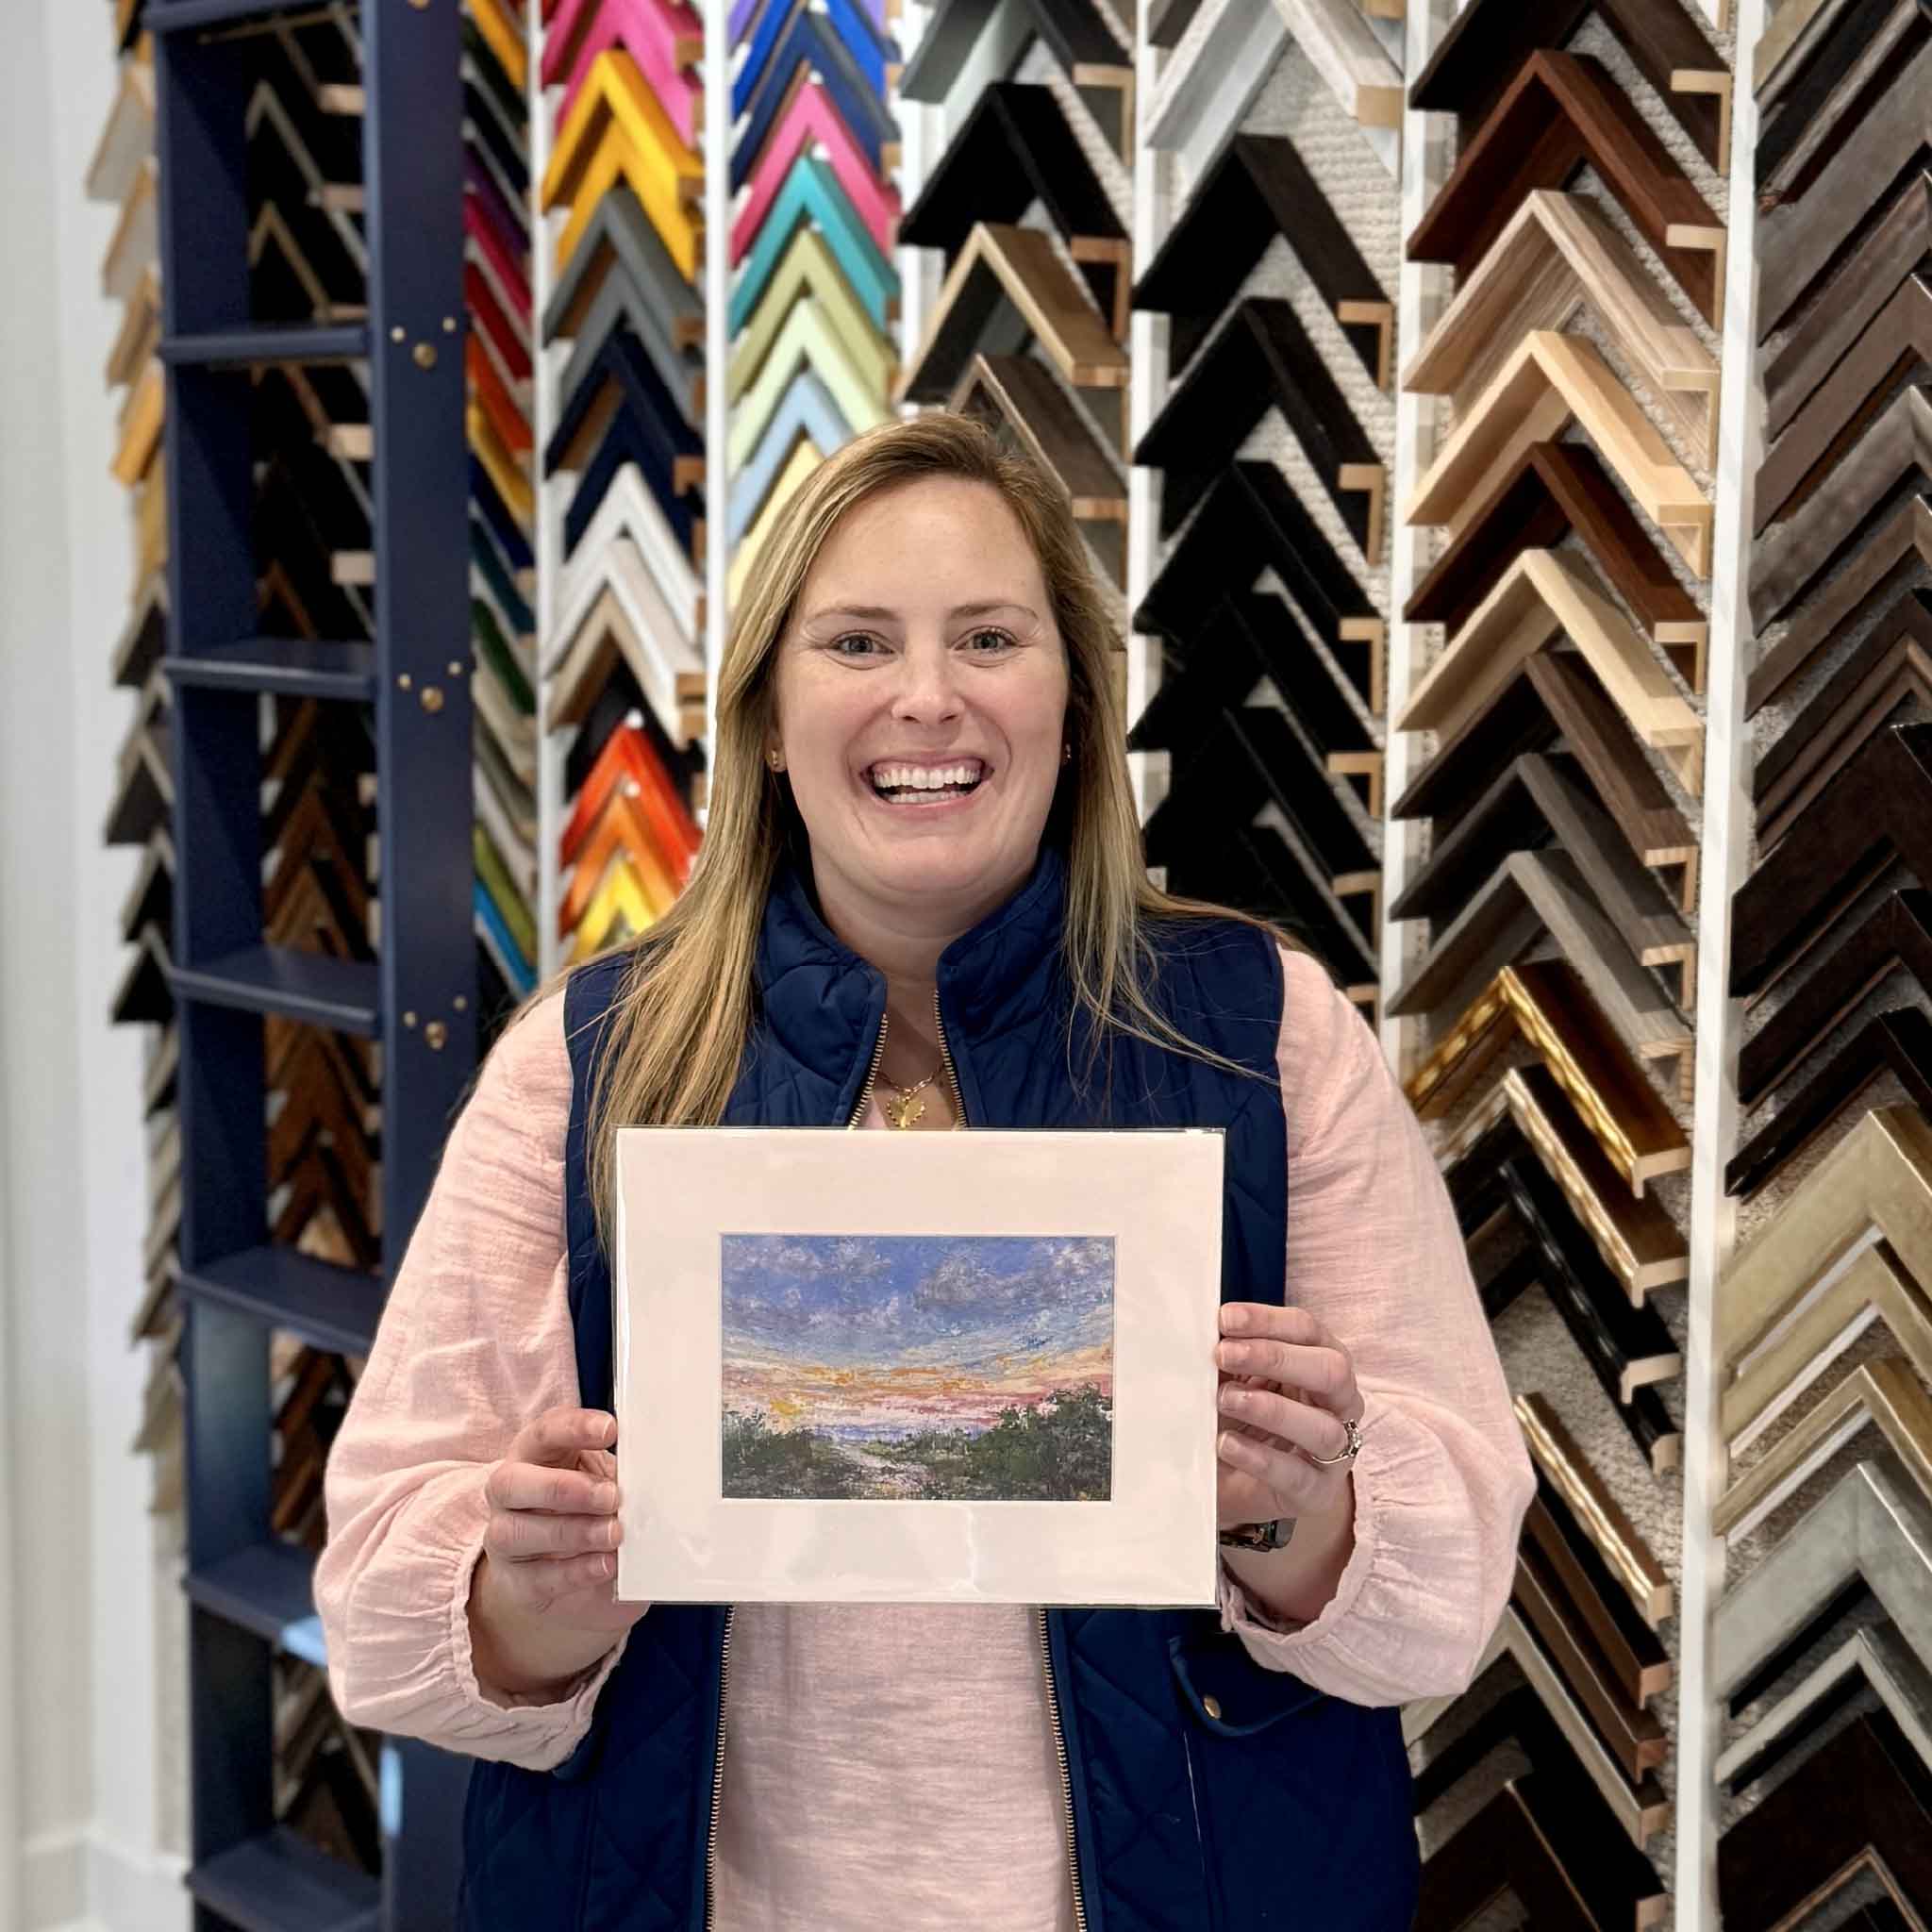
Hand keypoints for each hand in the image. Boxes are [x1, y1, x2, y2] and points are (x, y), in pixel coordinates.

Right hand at [480, 1407, 641, 1632]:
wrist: (569, 1575)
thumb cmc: (590, 1512)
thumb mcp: (605, 1483)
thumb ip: (619, 1475)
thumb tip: (654, 1472)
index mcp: (534, 1456)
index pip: (544, 1432)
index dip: (574, 1428)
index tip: (611, 1430)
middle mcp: (509, 1494)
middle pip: (511, 1483)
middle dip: (563, 1488)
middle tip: (611, 1496)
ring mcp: (504, 1538)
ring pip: (516, 1532)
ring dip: (572, 1531)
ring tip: (614, 1534)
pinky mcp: (516, 1582)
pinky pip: (537, 1578)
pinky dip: (575, 1571)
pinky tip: (605, 1564)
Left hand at [1213, 1303, 1362, 1531]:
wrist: (1236, 1483)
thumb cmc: (1243, 1419)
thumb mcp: (1236, 1380)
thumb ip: (1230, 1358)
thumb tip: (1204, 1333)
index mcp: (1321, 1362)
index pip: (1307, 1330)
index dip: (1267, 1321)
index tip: (1225, 1319)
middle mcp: (1340, 1403)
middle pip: (1330, 1371)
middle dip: (1276, 1358)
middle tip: (1225, 1355)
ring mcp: (1335, 1451)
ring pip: (1323, 1428)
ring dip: (1271, 1410)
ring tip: (1225, 1400)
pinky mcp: (1316, 1493)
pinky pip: (1297, 1475)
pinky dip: (1259, 1457)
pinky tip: (1227, 1443)